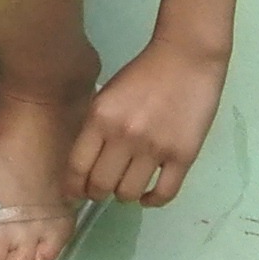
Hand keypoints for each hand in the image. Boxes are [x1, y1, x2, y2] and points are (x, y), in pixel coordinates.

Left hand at [69, 38, 229, 205]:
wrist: (186, 58)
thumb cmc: (143, 74)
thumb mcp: (106, 96)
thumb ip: (95, 127)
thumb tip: (85, 164)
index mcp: (100, 118)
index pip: (78, 167)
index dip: (72, 187)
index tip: (73, 195)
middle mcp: (123, 136)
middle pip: (101, 185)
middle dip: (96, 194)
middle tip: (99, 193)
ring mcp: (154, 148)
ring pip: (129, 193)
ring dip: (124, 196)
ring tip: (126, 188)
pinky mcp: (182, 156)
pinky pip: (164, 193)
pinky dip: (152, 201)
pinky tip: (148, 197)